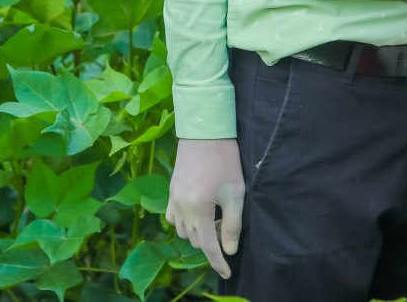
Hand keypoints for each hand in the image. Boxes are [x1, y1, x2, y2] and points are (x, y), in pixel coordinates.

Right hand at [166, 138, 244, 277]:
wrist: (204, 133)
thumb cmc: (224, 161)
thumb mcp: (235, 193)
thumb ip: (233, 224)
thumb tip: (230, 249)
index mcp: (199, 210)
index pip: (209, 247)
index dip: (219, 263)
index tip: (227, 273)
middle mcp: (182, 208)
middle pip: (197, 240)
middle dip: (212, 240)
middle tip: (227, 223)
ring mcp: (174, 200)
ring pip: (184, 231)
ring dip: (199, 232)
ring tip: (214, 215)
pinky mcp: (171, 191)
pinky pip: (174, 218)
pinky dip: (185, 222)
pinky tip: (197, 212)